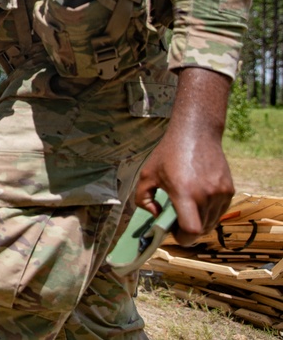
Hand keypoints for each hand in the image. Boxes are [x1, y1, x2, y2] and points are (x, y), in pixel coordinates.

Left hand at [135, 67, 234, 245]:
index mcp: (185, 193)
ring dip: (198, 222)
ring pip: (211, 222)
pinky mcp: (229, 189)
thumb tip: (155, 214)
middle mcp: (206, 195)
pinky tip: (197, 201)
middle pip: (200, 229)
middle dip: (186, 230)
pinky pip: (219, 211)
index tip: (173, 232)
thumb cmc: (168, 153)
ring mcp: (220, 193)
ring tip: (185, 210)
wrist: (196, 133)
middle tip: (174, 221)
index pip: (191, 230)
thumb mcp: (147, 174)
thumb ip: (142, 199)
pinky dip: (208, 213)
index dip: (182, 237)